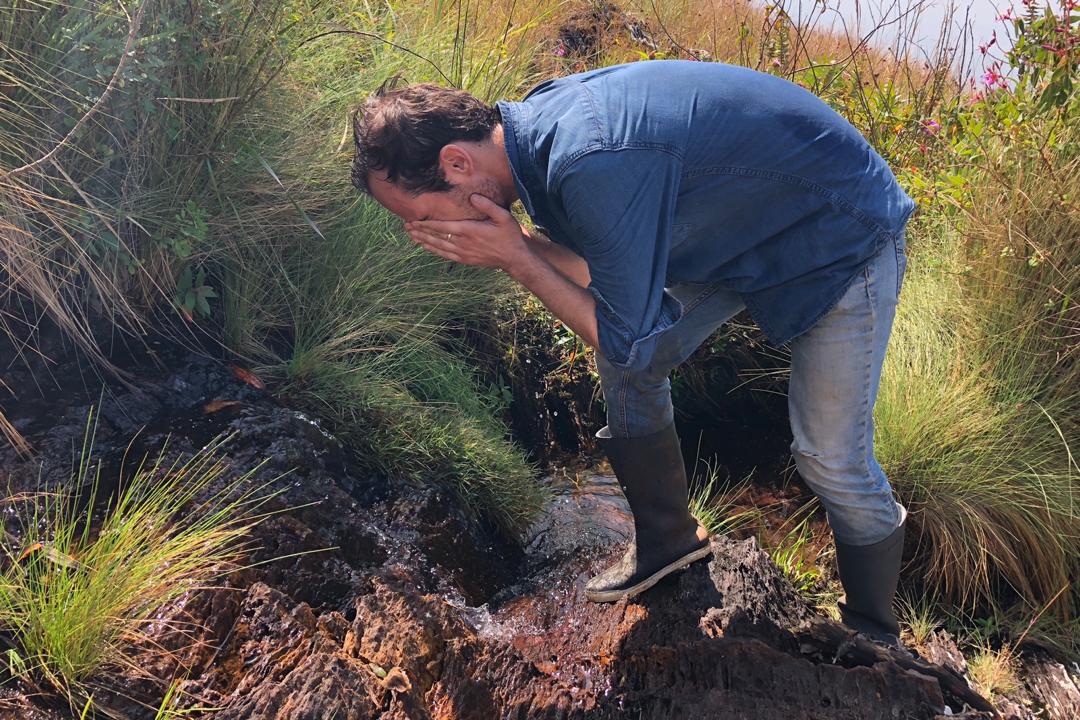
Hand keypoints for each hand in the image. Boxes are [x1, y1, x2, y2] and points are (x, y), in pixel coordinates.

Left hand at [405, 194, 530, 271]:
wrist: (514, 258)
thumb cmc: (509, 236)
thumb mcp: (504, 217)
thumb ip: (488, 206)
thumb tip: (473, 196)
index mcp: (469, 231)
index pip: (442, 227)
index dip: (426, 224)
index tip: (414, 220)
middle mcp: (463, 243)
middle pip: (436, 237)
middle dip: (420, 232)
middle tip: (406, 227)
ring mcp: (463, 253)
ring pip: (438, 247)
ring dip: (424, 241)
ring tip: (411, 237)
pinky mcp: (465, 260)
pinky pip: (445, 255)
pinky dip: (434, 251)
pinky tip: (426, 247)